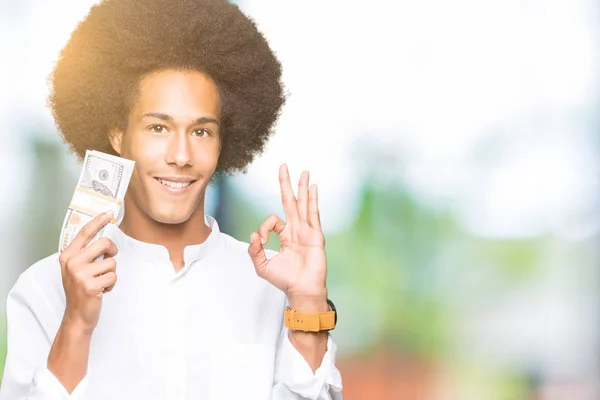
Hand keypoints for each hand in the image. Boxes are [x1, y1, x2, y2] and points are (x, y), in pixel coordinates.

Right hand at [58, 211, 118, 333]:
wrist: (77, 316)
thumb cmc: (80, 290)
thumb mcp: (76, 269)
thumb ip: (85, 254)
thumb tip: (104, 238)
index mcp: (67, 256)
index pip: (85, 233)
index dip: (98, 221)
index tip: (109, 213)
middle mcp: (72, 263)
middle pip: (104, 243)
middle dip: (112, 250)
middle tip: (110, 258)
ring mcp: (80, 274)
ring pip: (112, 263)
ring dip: (111, 273)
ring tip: (100, 281)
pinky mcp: (90, 286)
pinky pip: (113, 276)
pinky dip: (111, 284)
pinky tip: (101, 290)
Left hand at [248, 164, 327, 309]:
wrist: (302, 290)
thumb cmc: (285, 280)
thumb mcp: (263, 266)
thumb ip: (254, 251)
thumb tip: (253, 235)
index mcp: (285, 235)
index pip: (273, 220)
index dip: (264, 226)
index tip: (261, 239)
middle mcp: (296, 229)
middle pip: (290, 201)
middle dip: (286, 184)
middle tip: (283, 166)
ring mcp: (307, 230)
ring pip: (303, 204)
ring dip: (303, 187)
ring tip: (304, 172)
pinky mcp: (315, 235)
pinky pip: (313, 214)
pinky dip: (313, 201)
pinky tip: (313, 188)